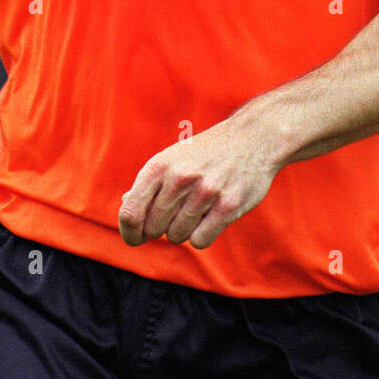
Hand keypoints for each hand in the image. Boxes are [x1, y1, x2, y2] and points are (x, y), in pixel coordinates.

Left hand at [118, 115, 281, 249]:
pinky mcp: (228, 206)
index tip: (136, 239)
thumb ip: (149, 184)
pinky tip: (210, 218)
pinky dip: (202, 235)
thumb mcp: (172, 158)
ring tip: (196, 210)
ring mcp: (205, 192)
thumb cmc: (206, 152)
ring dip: (183, 230)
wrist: (252, 138)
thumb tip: (126, 205)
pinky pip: (200, 240)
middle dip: (161, 229)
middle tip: (175, 215)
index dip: (129, 233)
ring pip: (177, 236)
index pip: (131, 213)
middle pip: (153, 228)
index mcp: (160, 165)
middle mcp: (180, 177)